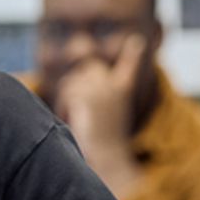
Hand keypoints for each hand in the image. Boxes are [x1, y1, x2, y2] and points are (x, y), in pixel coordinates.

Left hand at [54, 34, 145, 192]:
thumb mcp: (103, 119)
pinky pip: (65, 94)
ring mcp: (100, 87)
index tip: (136, 42)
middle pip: (88, 67)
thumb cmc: (104, 147)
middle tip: (74, 109)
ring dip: (67, 101)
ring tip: (73, 120)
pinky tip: (71, 121)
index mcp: (123, 90)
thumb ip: (94, 99)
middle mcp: (114, 84)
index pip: (130, 65)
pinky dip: (63, 108)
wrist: (107, 157)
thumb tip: (76, 82)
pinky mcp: (85, 93)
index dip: (132, 54)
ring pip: (72, 82)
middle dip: (77, 84)